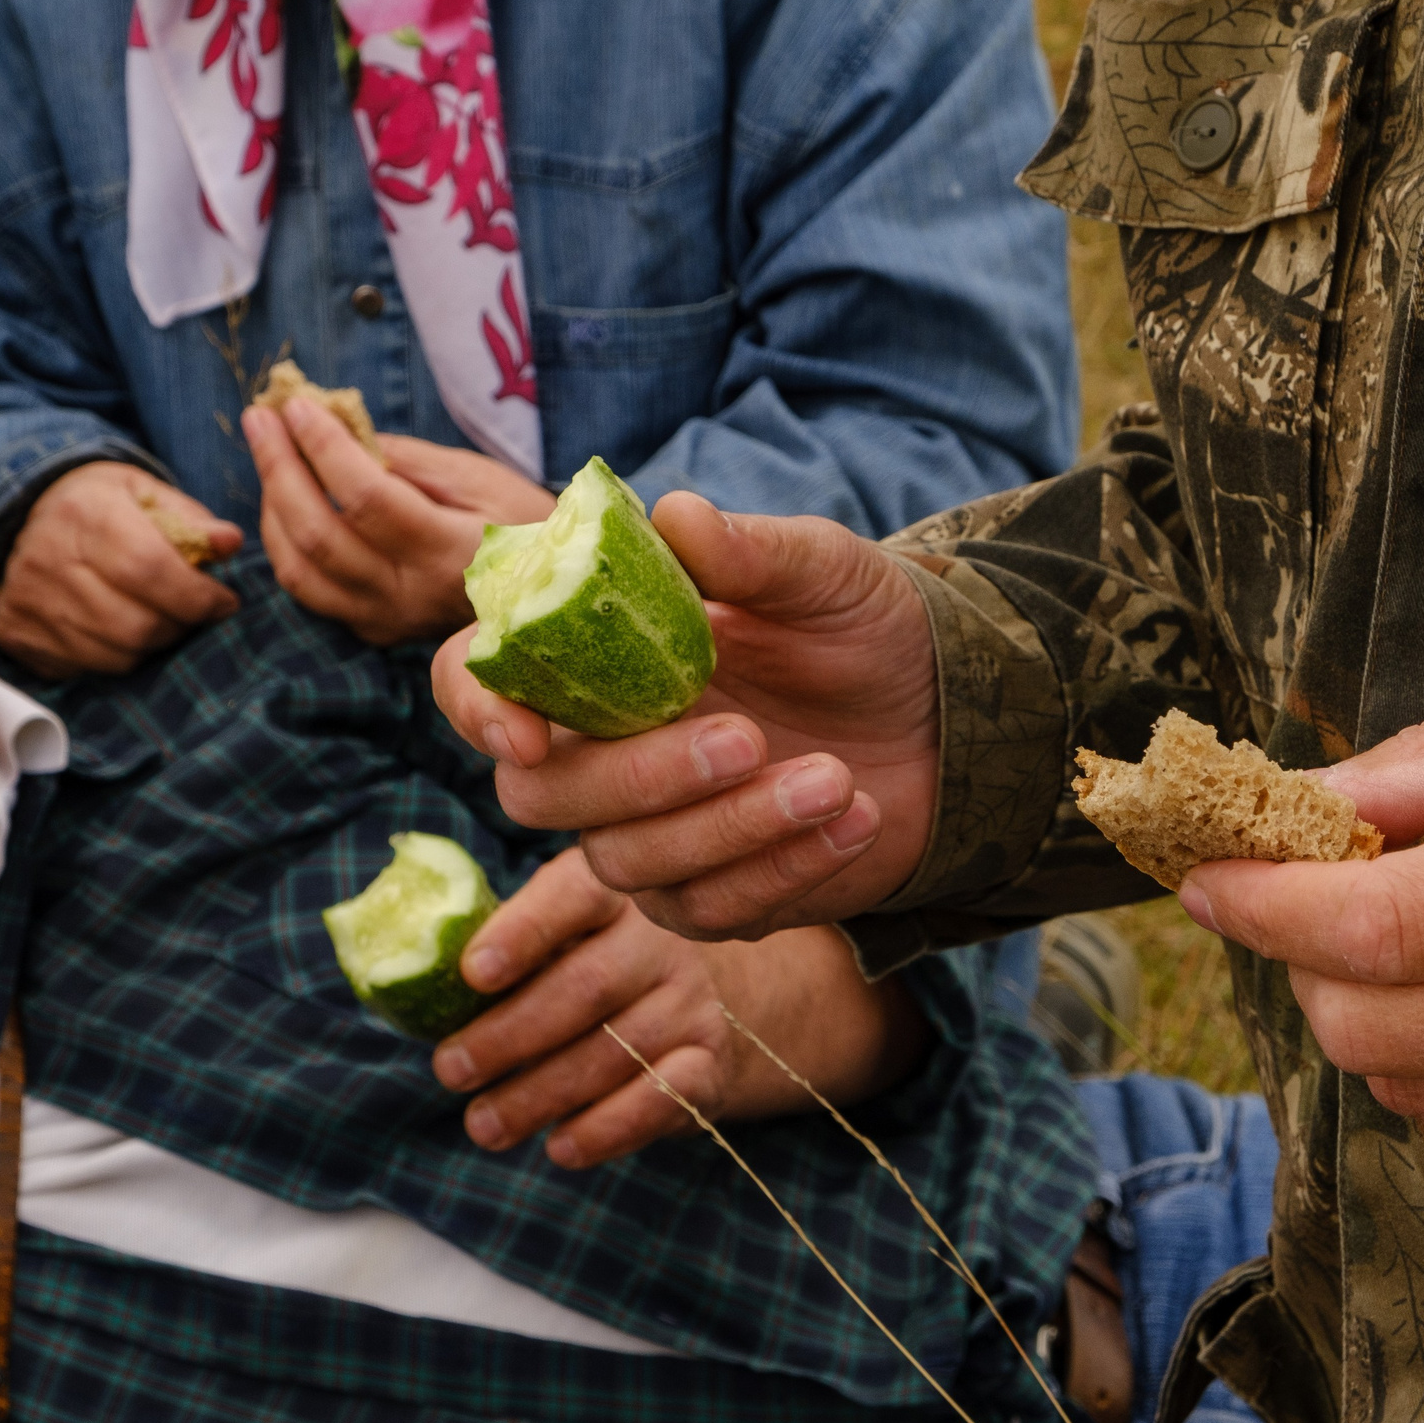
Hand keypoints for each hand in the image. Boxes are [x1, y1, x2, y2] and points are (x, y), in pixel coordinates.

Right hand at [0, 462, 242, 677]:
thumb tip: (229, 543)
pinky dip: (117, 656)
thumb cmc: (100, 505)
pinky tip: (122, 630)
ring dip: (153, 645)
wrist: (24, 515)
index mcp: (86, 513)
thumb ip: (191, 519)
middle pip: (136, 623)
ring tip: (160, 618)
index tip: (223, 601)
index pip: (149, 568)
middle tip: (194, 613)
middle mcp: (48, 559)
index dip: (197, 596)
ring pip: (115, 654)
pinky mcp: (17, 634)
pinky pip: (87, 667)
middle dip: (180, 625)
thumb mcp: (145, 492)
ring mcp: (28, 602)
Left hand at [244, 397, 554, 645]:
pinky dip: (284, 541)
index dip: (324, 448)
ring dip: (271, 506)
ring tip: (269, 450)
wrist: (545, 595)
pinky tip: (284, 498)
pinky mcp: (372, 629)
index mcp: (449, 552)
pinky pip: (308, 589)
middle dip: (279, 469)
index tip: (299, 405)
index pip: (367, 499)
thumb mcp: (479, 476)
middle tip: (260, 417)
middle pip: (319, 536)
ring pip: (298, 571)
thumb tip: (338, 428)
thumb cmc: (521, 522)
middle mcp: (409, 596)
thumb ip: (407, 459)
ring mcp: (386, 620)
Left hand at [431, 847, 929, 1167]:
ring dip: (540, 1095)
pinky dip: (608, 1129)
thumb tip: (413, 976)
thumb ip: (507, 940)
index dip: (520, 934)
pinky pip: (663, 1099)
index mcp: (611, 890)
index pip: (568, 900)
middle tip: (449, 1070)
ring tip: (483, 1125)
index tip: (471, 974)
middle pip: (583, 987)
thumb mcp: (570, 923)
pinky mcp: (712, 1061)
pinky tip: (561, 1148)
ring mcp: (692, 1000)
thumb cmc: (605, 952)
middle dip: (509, 1036)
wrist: (731, 983)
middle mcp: (659, 938)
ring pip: (613, 1051)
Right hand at [432, 497, 937, 938]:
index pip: (477, 678)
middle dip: (639, 776)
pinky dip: (785, 867)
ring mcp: (647, 833)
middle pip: (541, 795)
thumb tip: (678, 514)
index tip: (530, 731)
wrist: (946, 716)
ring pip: (628, 862)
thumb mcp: (822, 572)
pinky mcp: (709, 896)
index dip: (478, 705)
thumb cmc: (858, 629)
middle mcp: (596, 750)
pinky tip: (856, 816)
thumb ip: (748, 552)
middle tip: (747, 738)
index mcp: (591, 656)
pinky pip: (712, 908)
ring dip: (734, 825)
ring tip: (834, 777)